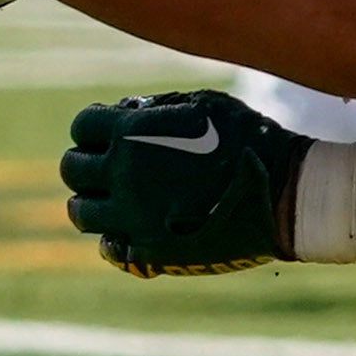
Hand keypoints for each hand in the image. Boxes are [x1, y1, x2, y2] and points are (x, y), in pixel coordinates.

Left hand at [58, 91, 306, 276]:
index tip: (107, 132)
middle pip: (72, 169)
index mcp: (131, 134)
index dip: (93, 127)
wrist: (283, 194)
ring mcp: (133, 217)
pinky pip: (109, 246)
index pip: (83, 126)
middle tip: (104, 166)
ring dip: (91, 202)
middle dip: (85, 163)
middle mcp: (122, 176)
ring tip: (112, 199)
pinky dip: (112, 237)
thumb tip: (125, 111)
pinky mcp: (150, 251)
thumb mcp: (203, 104)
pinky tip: (129, 229)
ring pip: (81, 212)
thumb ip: (157, 106)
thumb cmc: (249, 139)